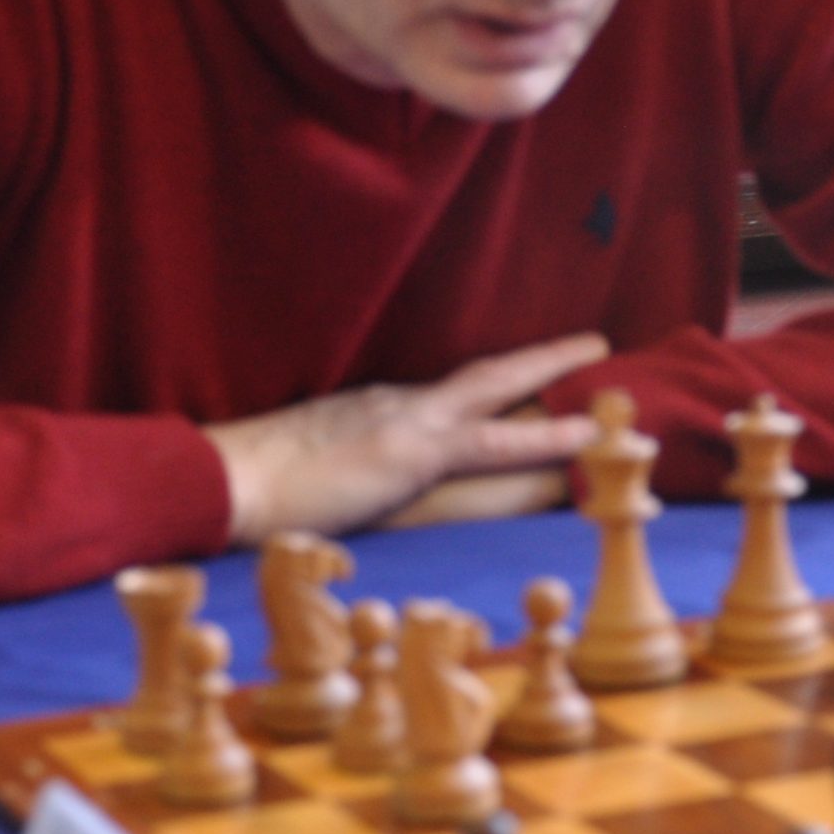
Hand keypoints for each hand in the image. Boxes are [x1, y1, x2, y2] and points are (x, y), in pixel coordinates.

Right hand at [207, 333, 605, 544]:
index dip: (490, 393)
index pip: (448, 398)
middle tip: (592, 347)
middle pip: (483, 376)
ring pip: (498, 393)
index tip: (525, 388)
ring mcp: (407, 422)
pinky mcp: (412, 452)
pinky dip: (544, 436)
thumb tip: (360, 487)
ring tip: (608, 379)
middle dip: (539, 362)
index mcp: (377, 412)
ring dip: (555, 381)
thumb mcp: (313, 471)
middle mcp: (398, 405)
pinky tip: (584, 436)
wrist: (225, 480)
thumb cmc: (252, 485)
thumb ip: (348, 471)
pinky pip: (494, 441)